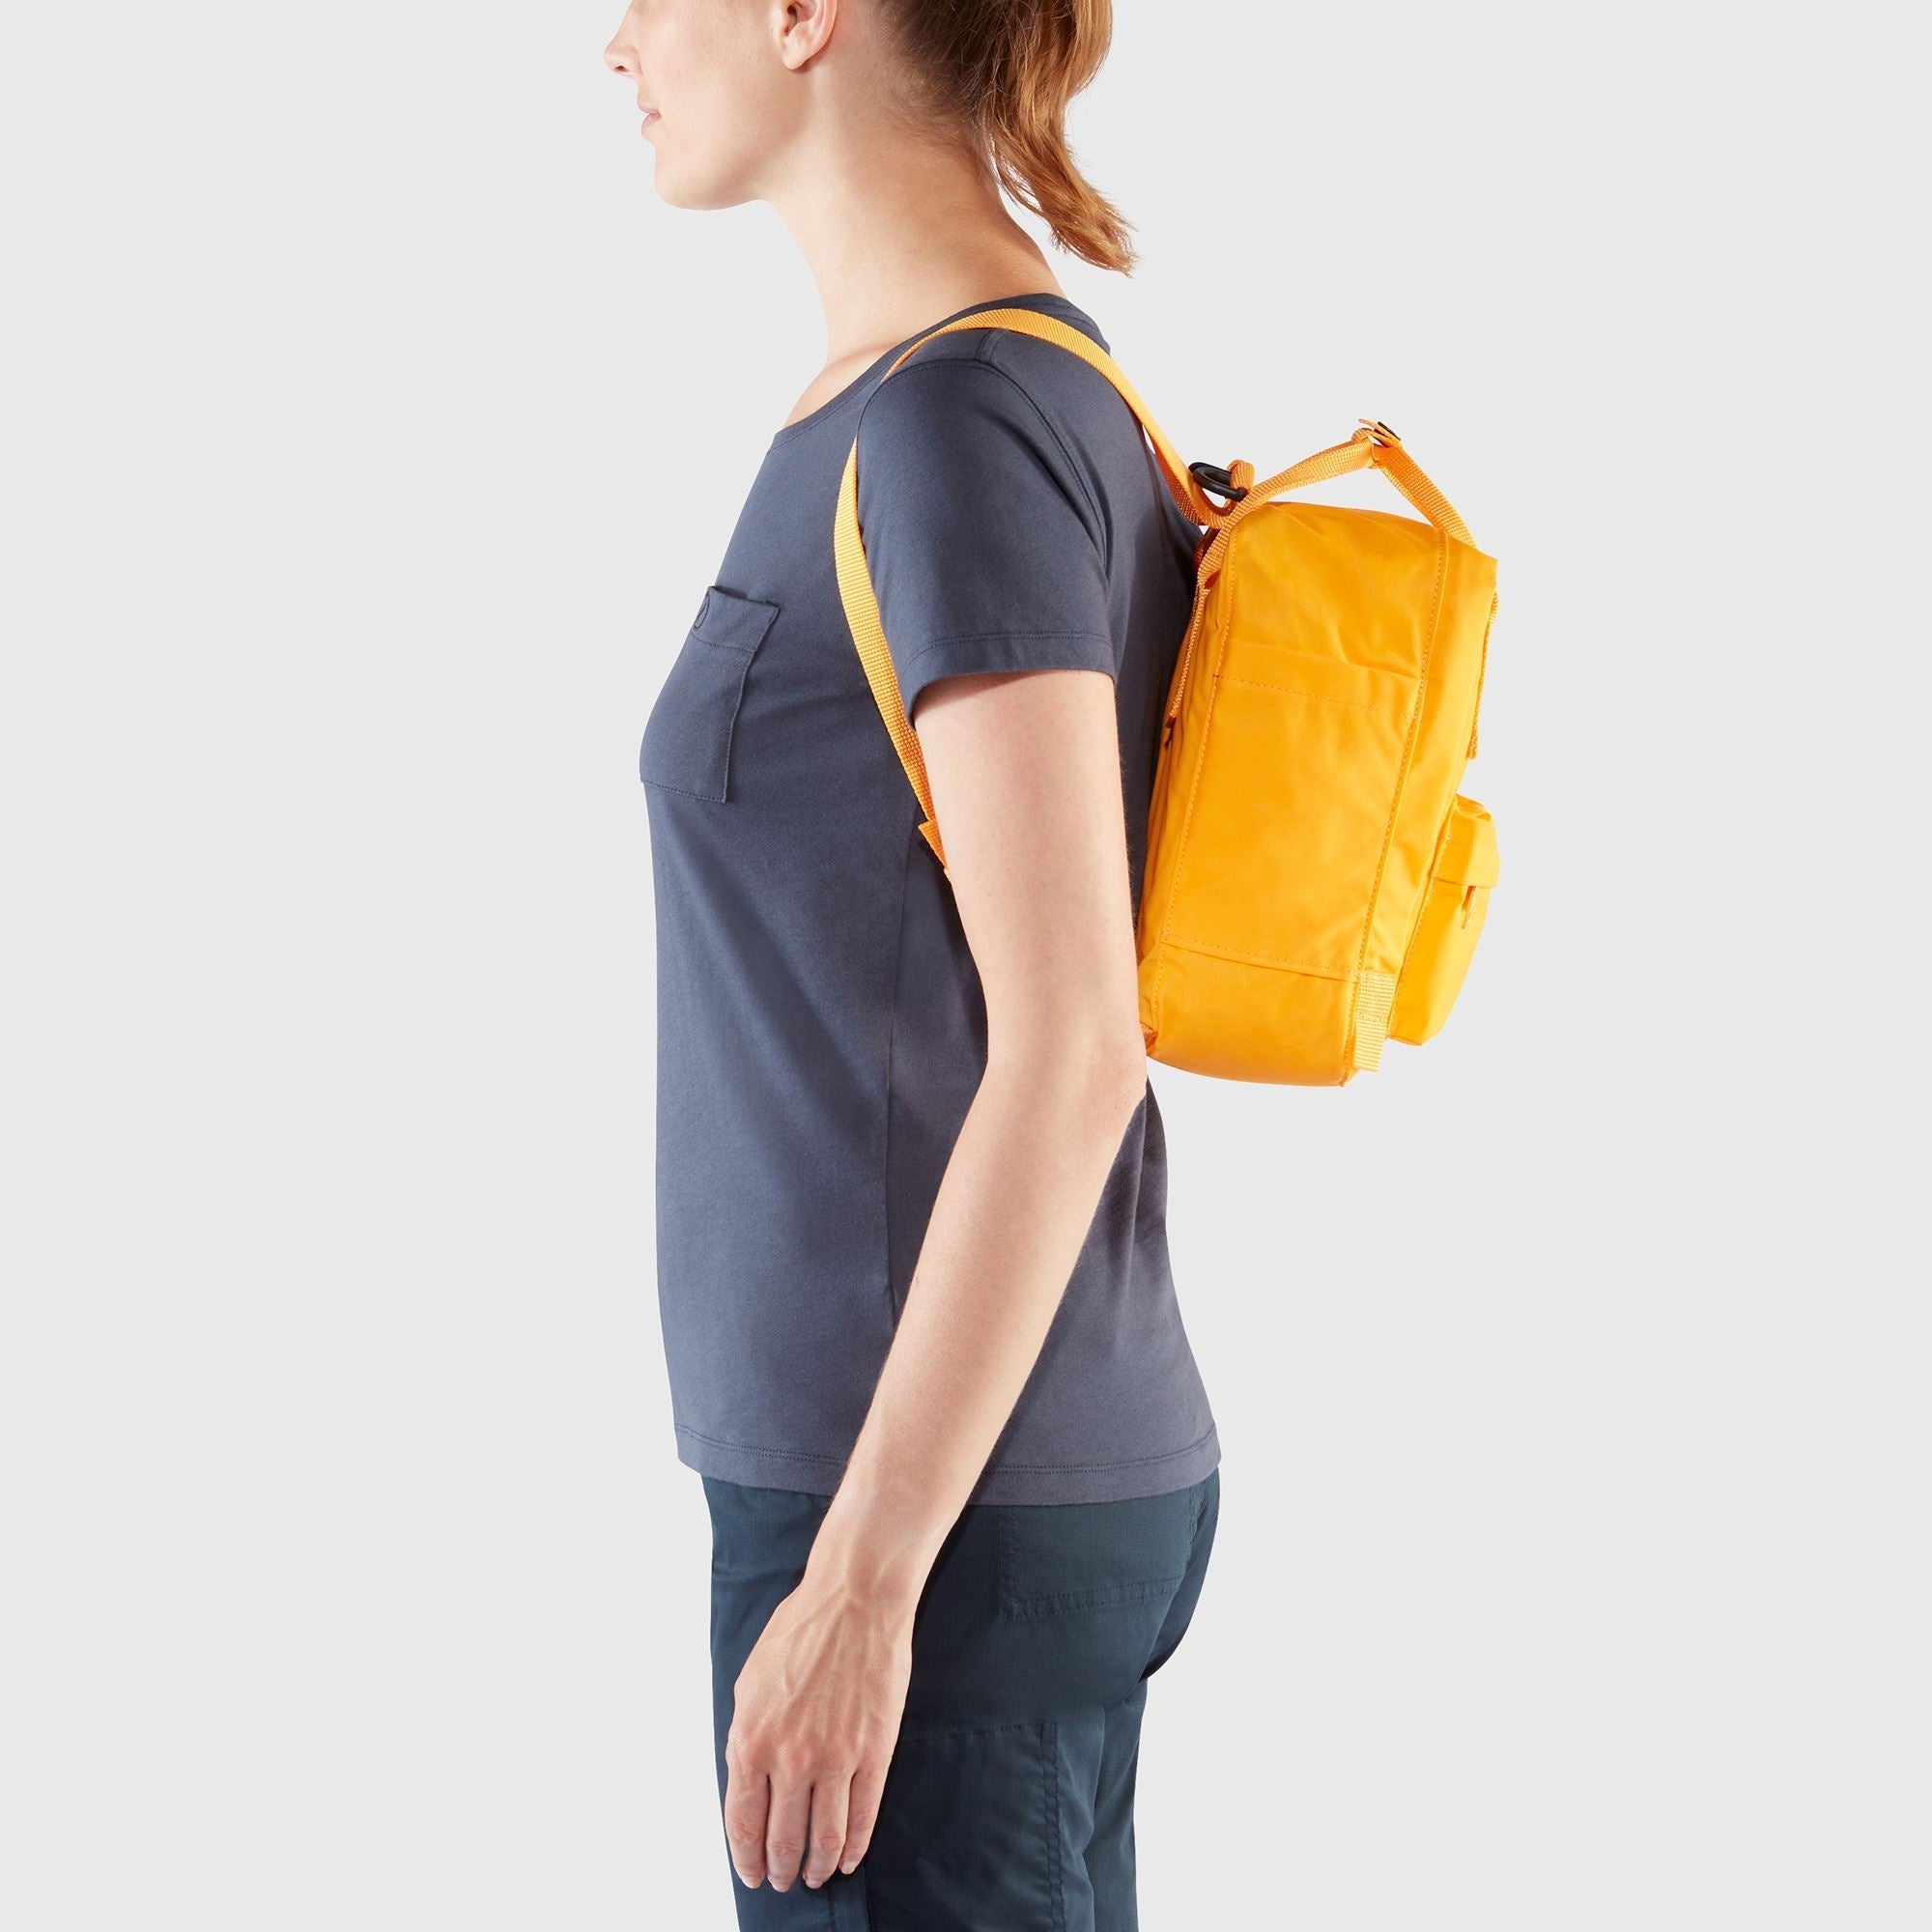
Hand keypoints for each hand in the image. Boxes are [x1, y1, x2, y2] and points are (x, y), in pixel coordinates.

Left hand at [724, 1571, 914, 1890]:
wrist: (854, 1599)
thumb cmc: (801, 1630)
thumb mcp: (749, 1683)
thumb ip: (746, 1737)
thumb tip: (749, 1781)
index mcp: (750, 1740)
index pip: (742, 1822)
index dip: (747, 1858)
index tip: (752, 1874)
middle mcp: (789, 1759)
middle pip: (783, 1838)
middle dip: (781, 1869)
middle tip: (784, 1881)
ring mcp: (835, 1759)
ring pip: (824, 1837)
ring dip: (817, 1865)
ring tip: (815, 1876)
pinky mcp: (873, 1753)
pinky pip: (862, 1816)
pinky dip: (854, 1846)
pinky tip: (849, 1857)